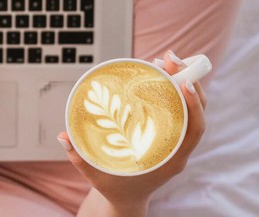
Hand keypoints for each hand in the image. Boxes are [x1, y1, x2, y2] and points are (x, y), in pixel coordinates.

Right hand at [58, 50, 206, 210]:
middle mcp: (179, 148)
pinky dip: (172, 90)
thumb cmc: (115, 189)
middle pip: (195, 111)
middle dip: (188, 81)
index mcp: (171, 160)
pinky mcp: (169, 133)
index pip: (194, 130)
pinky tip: (159, 74)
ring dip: (181, 81)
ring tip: (165, 60)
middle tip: (170, 58)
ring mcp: (176, 140)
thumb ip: (79, 158)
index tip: (184, 83)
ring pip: (189, 107)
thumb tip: (62, 136)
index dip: (194, 105)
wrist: (127, 200)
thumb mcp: (96, 176)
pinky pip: (178, 108)